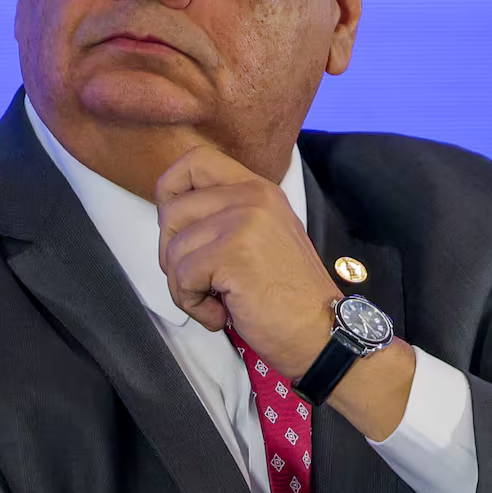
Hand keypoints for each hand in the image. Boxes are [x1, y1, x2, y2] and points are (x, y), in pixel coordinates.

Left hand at [155, 145, 342, 376]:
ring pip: (173, 248)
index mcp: (258, 189)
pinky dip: (192, 305)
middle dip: (171, 253)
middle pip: (172, 209)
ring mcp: (243, 222)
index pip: (196, 160)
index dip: (170, 189)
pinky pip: (182, 277)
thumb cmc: (288, 298)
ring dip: (183, 287)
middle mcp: (252, 196)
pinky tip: (220, 315)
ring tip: (216, 303)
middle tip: (199, 281)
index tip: (175, 227)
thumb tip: (172, 218)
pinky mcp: (232, 253)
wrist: (321, 332)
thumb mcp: (262, 238)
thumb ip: (225, 218)